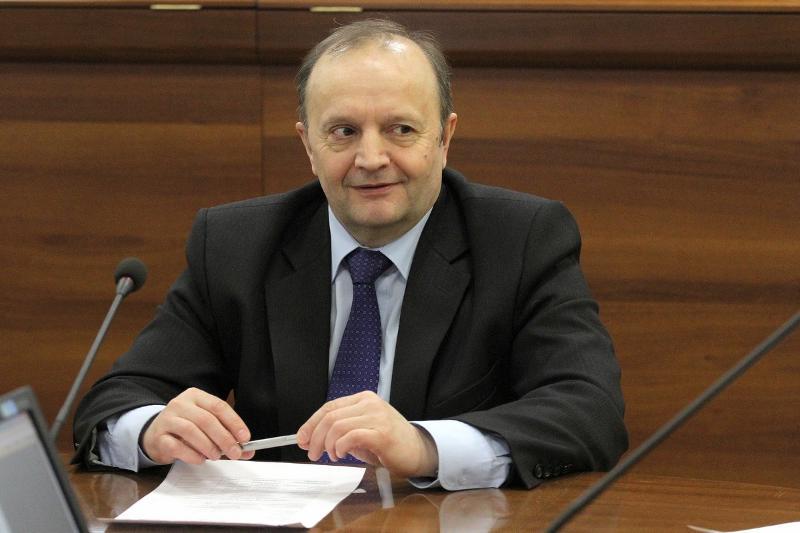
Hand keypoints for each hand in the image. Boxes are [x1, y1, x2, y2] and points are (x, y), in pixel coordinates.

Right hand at [141, 387, 254, 464]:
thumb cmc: (186, 428)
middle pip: (206, 419)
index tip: (245, 438)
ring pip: (191, 430)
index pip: (219, 406)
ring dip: (208, 446)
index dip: (234, 422)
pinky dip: (192, 455)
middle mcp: (181, 404)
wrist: (156, 434)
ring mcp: (167, 419)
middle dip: (224, 438)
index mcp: (196, 396)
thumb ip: (227, 436)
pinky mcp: (159, 437)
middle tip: (235, 452)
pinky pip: (176, 446)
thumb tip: (248, 451)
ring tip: (217, 456)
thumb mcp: (206, 426)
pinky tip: (200, 459)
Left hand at [296, 391, 437, 477]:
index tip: (302, 438)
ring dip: (328, 444)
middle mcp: (369, 403)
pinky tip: (342, 454)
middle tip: (313, 453)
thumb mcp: (362, 430)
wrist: (419, 451)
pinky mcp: (381, 433)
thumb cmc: (390, 443)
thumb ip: (340, 430)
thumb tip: (312, 438)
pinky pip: (351, 436)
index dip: (311, 423)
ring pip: (337, 426)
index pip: (329, 406)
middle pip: (330, 416)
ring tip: (332, 456)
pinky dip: (340, 447)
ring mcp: (376, 416)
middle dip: (316, 437)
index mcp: (364, 399)